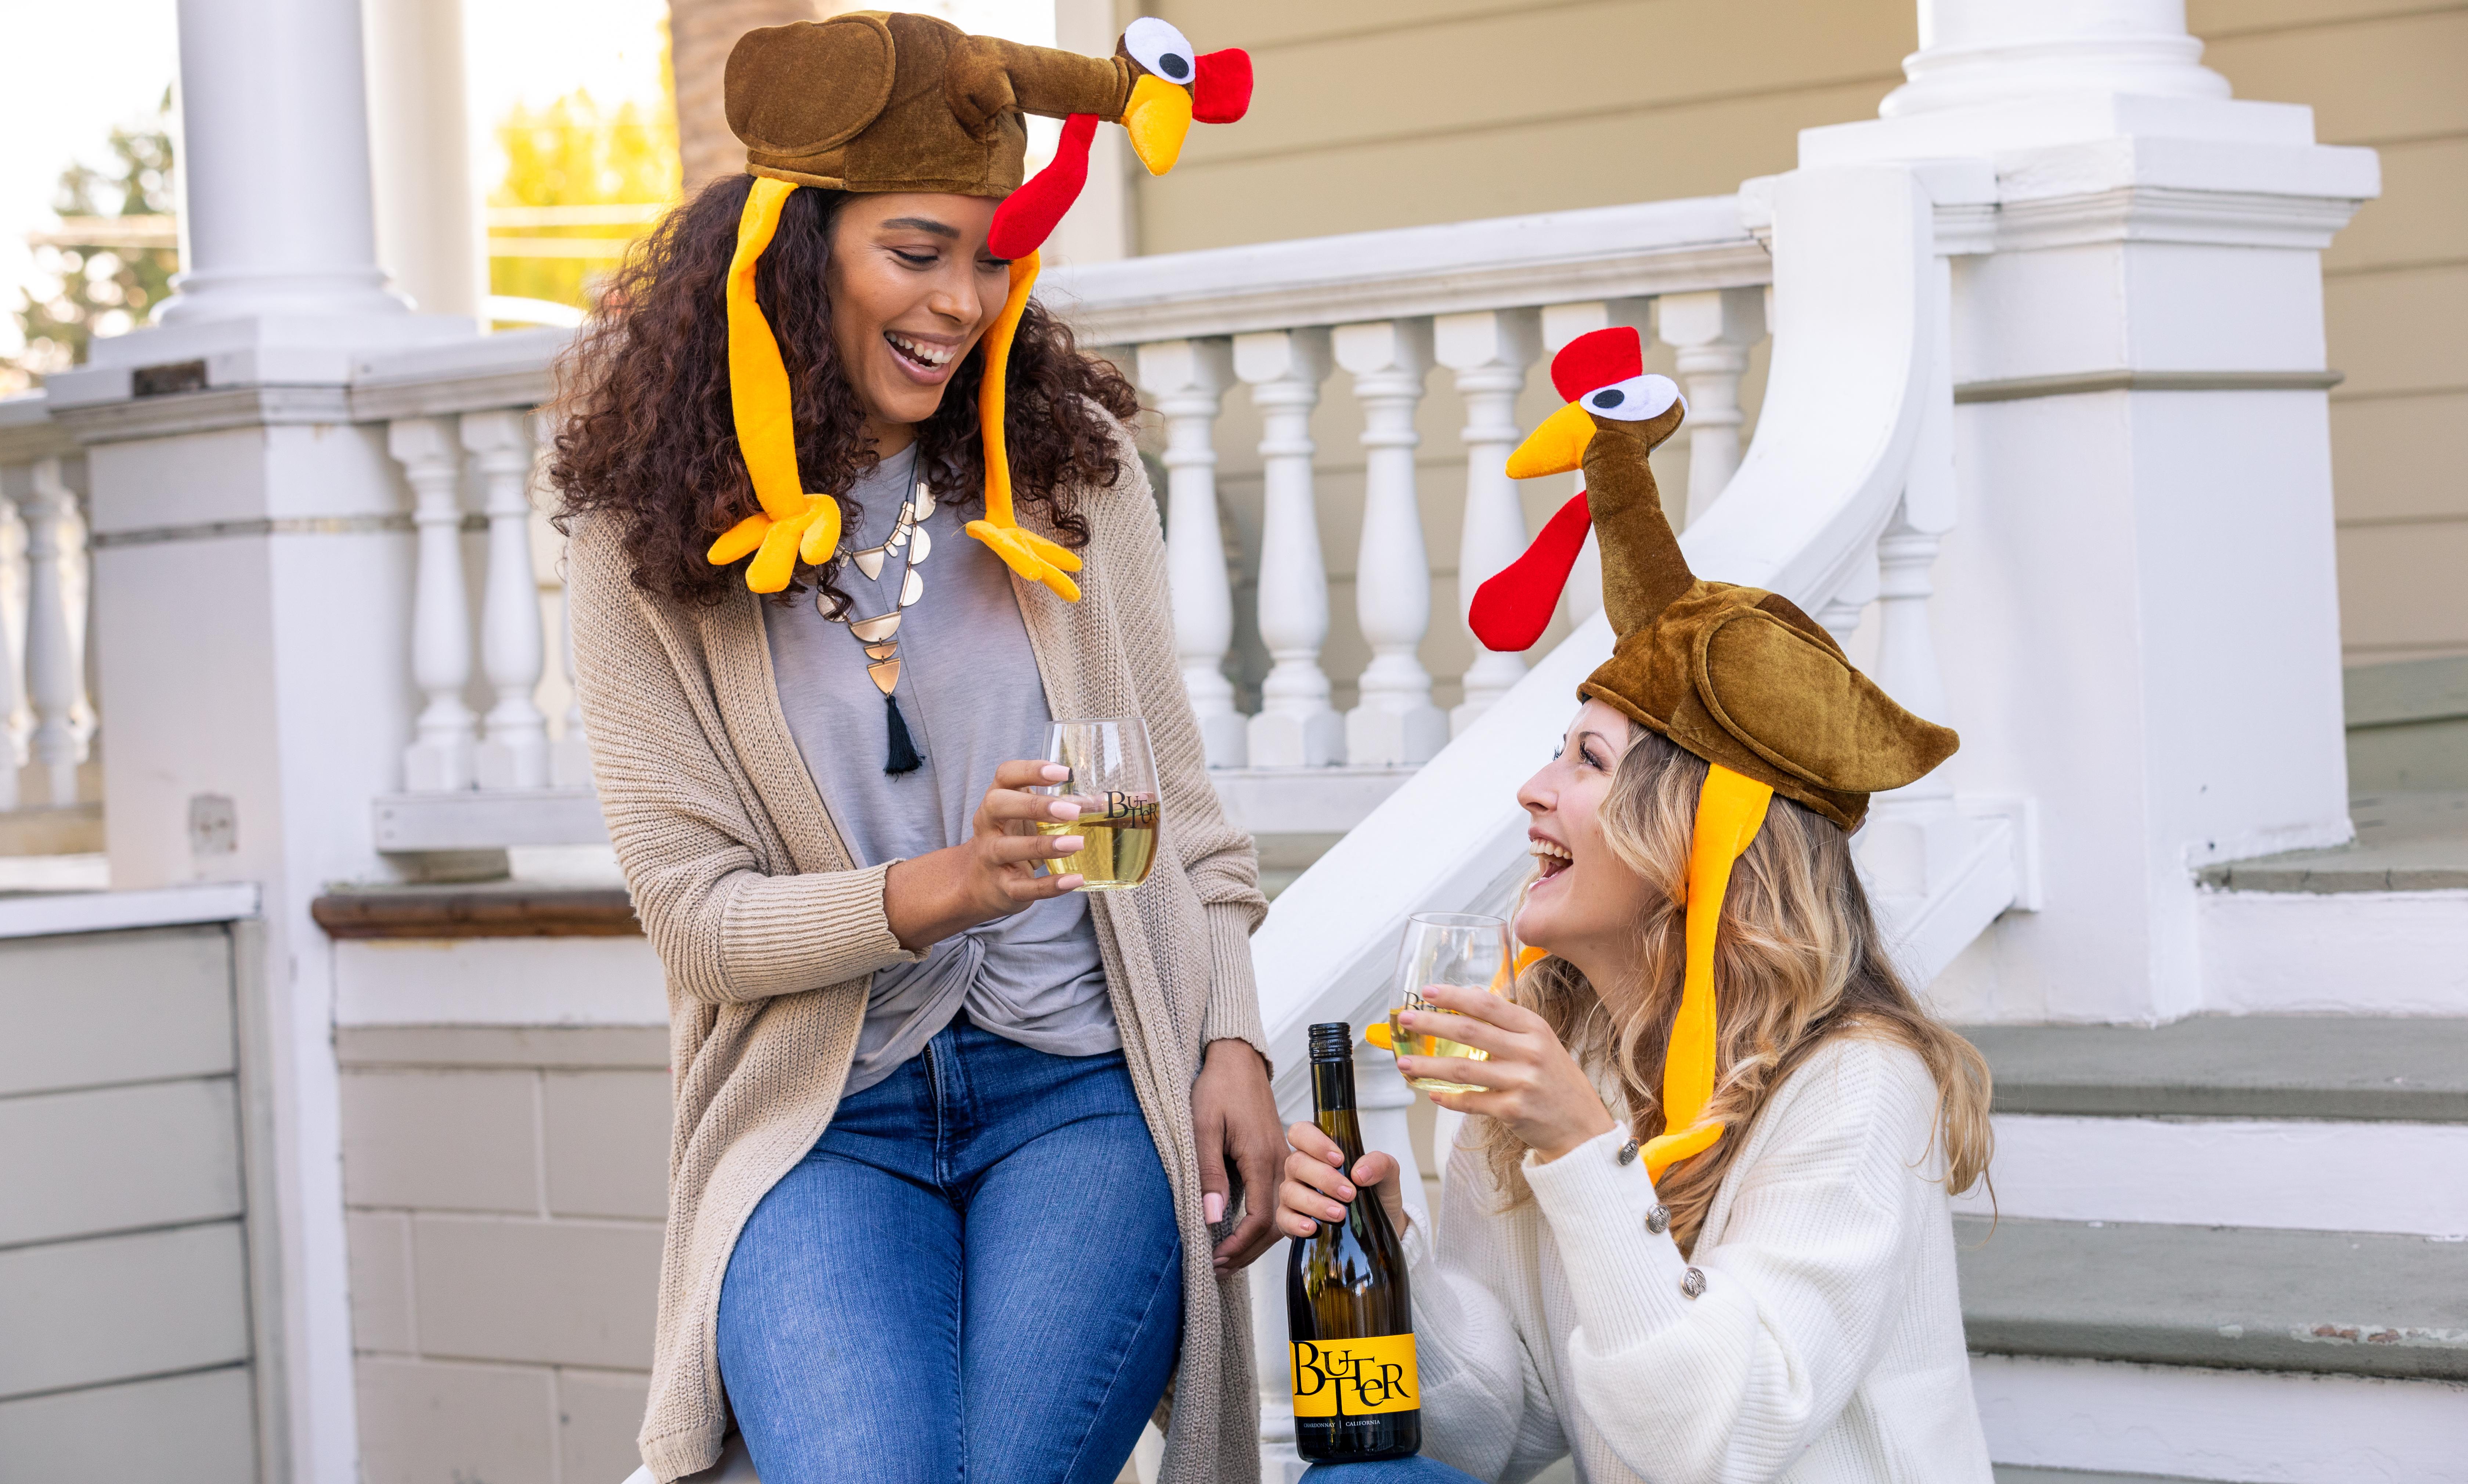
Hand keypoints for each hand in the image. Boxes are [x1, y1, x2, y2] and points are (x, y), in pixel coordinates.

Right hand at [884, 761, 1085, 949]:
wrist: (978, 883)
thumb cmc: (1011, 839)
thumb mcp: (1027, 818)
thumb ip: (1058, 807)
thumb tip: (1099, 803)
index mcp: (997, 801)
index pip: (1005, 775)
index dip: (1031, 770)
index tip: (1063, 772)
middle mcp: (988, 825)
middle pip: (998, 804)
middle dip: (1034, 805)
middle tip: (1071, 811)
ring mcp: (991, 856)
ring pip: (1008, 847)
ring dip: (1044, 845)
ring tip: (1078, 843)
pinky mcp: (1002, 887)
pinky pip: (1024, 887)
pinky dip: (1050, 885)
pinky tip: (1074, 880)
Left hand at [1193, 1038, 1284, 1271]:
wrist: (1236, 1059)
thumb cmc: (1217, 1087)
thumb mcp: (1203, 1128)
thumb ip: (1209, 1173)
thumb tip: (1212, 1218)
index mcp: (1261, 1158)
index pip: (1259, 1219)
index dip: (1239, 1245)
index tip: (1215, 1260)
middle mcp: (1278, 1162)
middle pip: (1274, 1223)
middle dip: (1249, 1251)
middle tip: (1220, 1269)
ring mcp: (1281, 1159)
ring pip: (1280, 1213)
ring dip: (1257, 1240)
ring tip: (1230, 1258)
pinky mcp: (1276, 1155)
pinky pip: (1277, 1197)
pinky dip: (1264, 1221)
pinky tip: (1244, 1231)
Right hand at [1277, 1120, 1408, 1239]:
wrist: (1382, 1222)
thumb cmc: (1377, 1190)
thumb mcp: (1387, 1172)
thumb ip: (1379, 1163)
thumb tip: (1360, 1173)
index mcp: (1318, 1151)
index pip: (1301, 1133)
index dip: (1314, 1142)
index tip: (1338, 1159)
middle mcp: (1301, 1169)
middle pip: (1296, 1163)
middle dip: (1324, 1178)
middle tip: (1349, 1193)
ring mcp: (1293, 1194)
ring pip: (1290, 1192)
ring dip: (1315, 1203)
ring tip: (1339, 1213)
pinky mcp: (1292, 1220)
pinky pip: (1284, 1219)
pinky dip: (1296, 1223)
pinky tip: (1313, 1228)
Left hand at [1396, 982, 1615, 1163]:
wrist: (1582, 1127)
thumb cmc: (1557, 1081)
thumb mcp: (1541, 1042)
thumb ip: (1509, 1022)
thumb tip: (1471, 995)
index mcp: (1534, 1028)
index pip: (1488, 1004)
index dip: (1455, 996)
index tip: (1428, 991)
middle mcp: (1529, 1051)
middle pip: (1470, 1031)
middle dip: (1431, 1024)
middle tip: (1406, 1020)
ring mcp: (1522, 1082)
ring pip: (1463, 1069)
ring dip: (1428, 1065)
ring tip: (1405, 1062)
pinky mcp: (1514, 1110)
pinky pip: (1472, 1102)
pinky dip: (1449, 1099)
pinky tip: (1432, 1094)